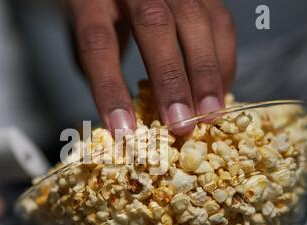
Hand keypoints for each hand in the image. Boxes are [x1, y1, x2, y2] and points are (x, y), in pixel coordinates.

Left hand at [68, 0, 235, 134]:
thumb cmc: (99, 7)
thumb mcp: (84, 30)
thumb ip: (96, 64)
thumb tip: (123, 118)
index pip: (98, 42)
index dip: (111, 89)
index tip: (124, 130)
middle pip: (153, 25)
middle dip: (170, 79)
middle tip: (180, 123)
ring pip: (193, 19)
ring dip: (205, 72)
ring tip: (209, 112)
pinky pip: (218, 19)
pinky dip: (222, 57)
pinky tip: (220, 88)